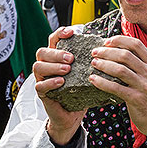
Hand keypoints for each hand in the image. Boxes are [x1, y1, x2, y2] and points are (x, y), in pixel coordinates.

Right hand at [33, 27, 85, 144]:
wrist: (72, 115)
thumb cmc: (80, 90)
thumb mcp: (86, 73)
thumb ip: (89, 60)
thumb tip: (108, 47)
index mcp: (57, 57)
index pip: (53, 40)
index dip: (60, 33)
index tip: (71, 32)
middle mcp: (47, 66)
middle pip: (42, 52)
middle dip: (56, 52)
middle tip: (71, 58)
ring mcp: (42, 79)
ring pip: (38, 66)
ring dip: (53, 66)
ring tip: (68, 69)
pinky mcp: (42, 93)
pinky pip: (40, 85)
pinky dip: (50, 82)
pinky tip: (61, 82)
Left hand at [88, 35, 146, 141]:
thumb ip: (138, 64)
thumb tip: (116, 50)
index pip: (136, 44)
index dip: (120, 40)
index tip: (106, 41)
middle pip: (125, 55)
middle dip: (107, 52)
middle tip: (95, 52)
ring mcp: (144, 86)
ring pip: (120, 70)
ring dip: (103, 64)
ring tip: (94, 63)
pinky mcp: (137, 99)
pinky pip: (116, 88)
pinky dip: (102, 82)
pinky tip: (93, 79)